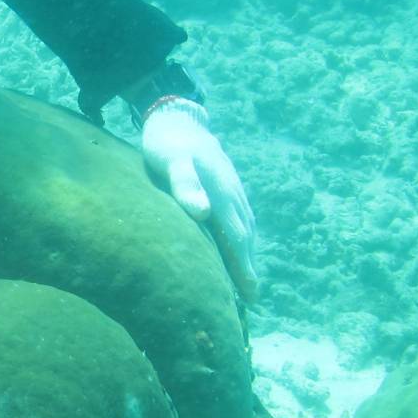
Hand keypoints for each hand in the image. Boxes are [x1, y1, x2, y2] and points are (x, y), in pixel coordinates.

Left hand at [141, 96, 259, 302]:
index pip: (235, 238)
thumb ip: (185, 185)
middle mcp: (232, 194)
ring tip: (247, 282)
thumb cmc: (167, 143)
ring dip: (247, 255)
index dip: (242, 267)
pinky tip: (237, 248)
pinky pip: (240, 217)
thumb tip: (204, 213)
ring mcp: (233, 190)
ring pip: (245, 228)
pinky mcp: (227, 186)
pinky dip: (242, 238)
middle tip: (250, 301)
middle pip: (244, 237)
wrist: (178, 116)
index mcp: (220, 193)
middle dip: (248, 269)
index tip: (249, 296)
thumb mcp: (171, 160)